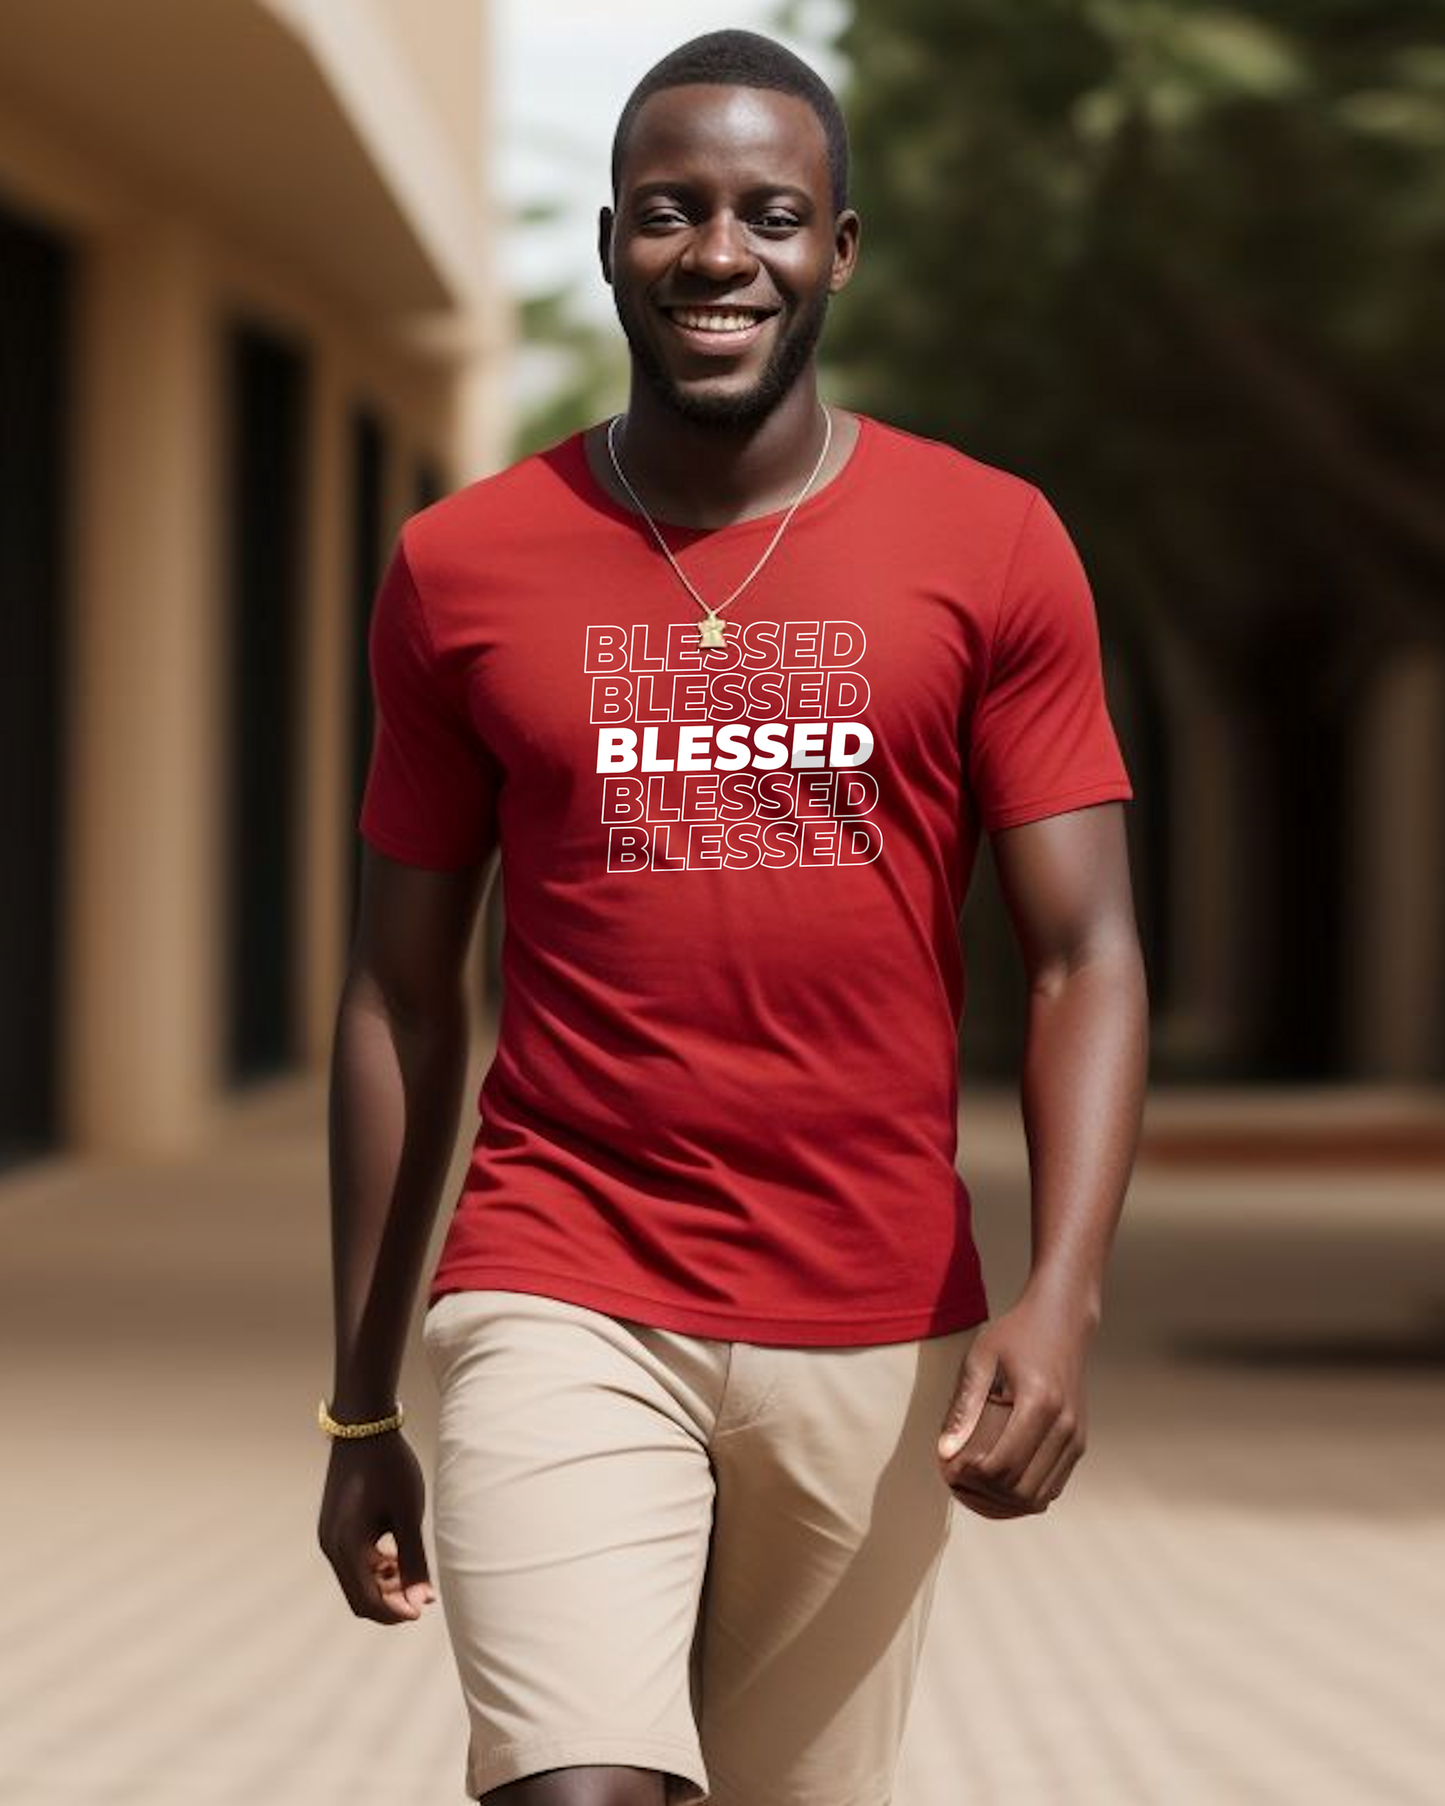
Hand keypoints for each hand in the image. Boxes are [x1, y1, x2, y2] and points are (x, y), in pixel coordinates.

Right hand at [317, 1432, 438, 1622]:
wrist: (364, 1426)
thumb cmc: (390, 1467)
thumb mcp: (407, 1514)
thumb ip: (413, 1560)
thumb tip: (422, 1601)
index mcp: (345, 1547)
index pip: (366, 1602)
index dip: (396, 1613)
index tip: (423, 1607)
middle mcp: (330, 1546)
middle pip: (359, 1596)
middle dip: (390, 1602)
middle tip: (423, 1594)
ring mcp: (330, 1536)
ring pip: (357, 1579)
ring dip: (384, 1585)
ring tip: (414, 1572)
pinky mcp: (335, 1526)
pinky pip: (354, 1560)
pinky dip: (375, 1567)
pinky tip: (398, 1555)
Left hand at [935, 1291, 1093, 1518]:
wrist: (1062, 1321)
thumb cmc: (1015, 1335)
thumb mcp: (980, 1358)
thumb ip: (963, 1405)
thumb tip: (944, 1452)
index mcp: (1039, 1403)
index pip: (1003, 1465)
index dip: (973, 1479)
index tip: (951, 1470)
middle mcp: (1064, 1424)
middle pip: (1023, 1488)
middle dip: (987, 1497)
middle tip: (962, 1484)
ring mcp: (1076, 1436)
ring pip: (1041, 1495)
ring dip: (1008, 1502)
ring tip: (979, 1488)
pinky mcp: (1080, 1441)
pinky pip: (1054, 1485)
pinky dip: (1028, 1495)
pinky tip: (1002, 1485)